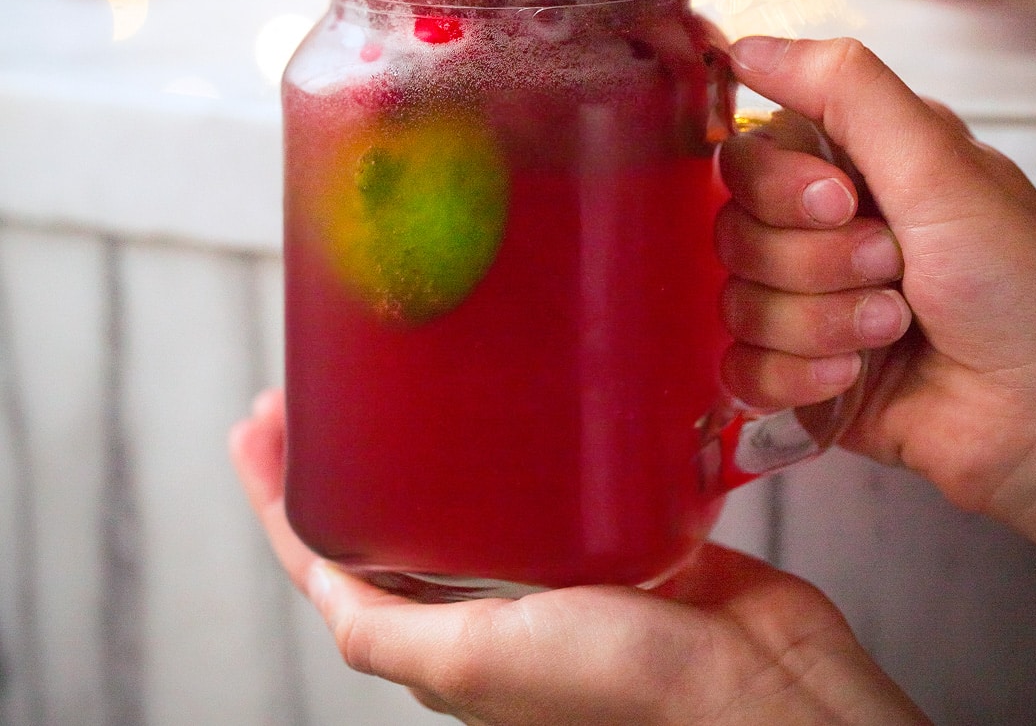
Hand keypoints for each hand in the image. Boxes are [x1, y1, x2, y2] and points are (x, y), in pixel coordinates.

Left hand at [230, 390, 926, 725]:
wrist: (759, 687)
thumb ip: (390, 630)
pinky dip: (524, 427)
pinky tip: (523, 380)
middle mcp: (491, 601)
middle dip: (352, 445)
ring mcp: (555, 561)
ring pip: (469, 483)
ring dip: (430, 428)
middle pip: (394, 511)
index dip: (281, 493)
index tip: (256, 420)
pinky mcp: (618, 524)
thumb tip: (317, 583)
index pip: (332, 560)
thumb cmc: (626, 691)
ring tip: (408, 363)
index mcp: (448, 639)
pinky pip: (553, 468)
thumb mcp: (482, 662)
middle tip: (325, 374)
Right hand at [718, 35, 1035, 571]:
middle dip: (814, 261)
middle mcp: (823, 229)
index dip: (780, 185)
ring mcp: (810, 304)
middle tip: (891, 268)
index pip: (747, 153)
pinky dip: (797, 376)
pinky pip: (742, 368)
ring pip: (740, 301)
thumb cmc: (1018, 283)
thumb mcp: (940, 162)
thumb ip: (845, 87)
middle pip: (736, 228)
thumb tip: (748, 46)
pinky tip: (854, 377)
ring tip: (893, 328)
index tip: (843, 201)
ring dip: (821, 321)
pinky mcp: (803, 375)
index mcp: (851, 165)